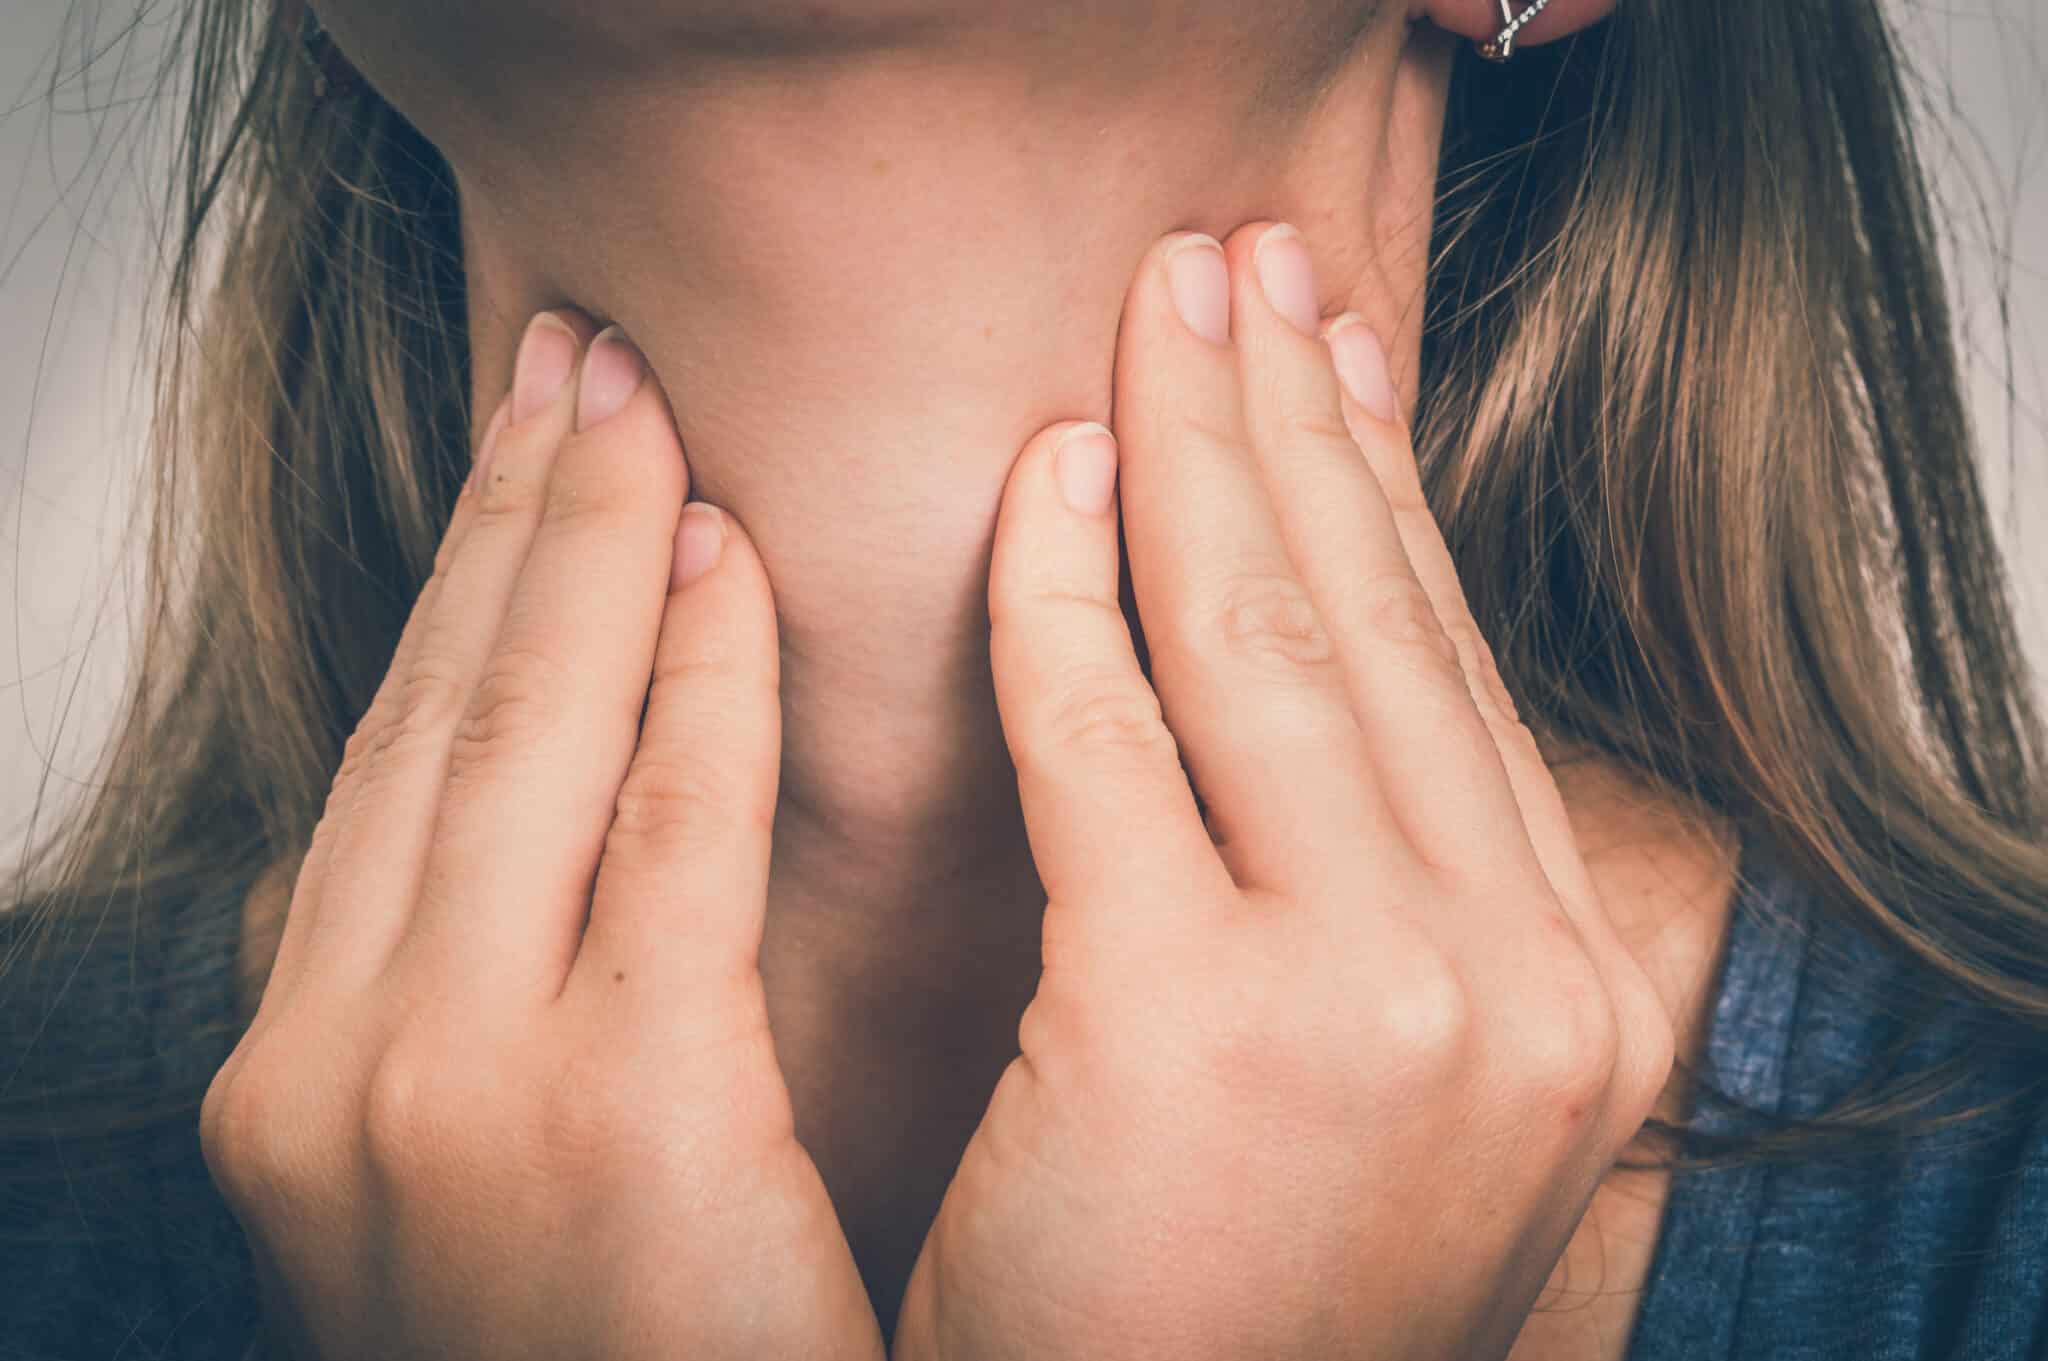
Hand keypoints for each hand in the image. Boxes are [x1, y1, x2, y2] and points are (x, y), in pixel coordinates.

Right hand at [200, 311, 883, 1360]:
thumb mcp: (478, 1167)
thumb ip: (486, 990)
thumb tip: (544, 820)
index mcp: (303, 1071)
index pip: (394, 768)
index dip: (456, 590)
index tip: (521, 458)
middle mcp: (334, 1062)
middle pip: (438, 722)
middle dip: (509, 522)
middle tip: (575, 365)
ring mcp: (449, 1093)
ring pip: (526, 743)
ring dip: (585, 550)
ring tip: (636, 407)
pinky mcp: (615, 1120)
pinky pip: (666, 840)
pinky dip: (694, 684)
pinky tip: (727, 562)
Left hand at [893, 224, 1675, 1359]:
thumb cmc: (1237, 1315)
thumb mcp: (1388, 1100)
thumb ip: (1391, 905)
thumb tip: (1334, 690)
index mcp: (1572, 1001)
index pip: (1457, 682)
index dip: (1390, 498)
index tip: (1336, 360)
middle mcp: (1520, 984)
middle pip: (1384, 624)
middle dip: (1301, 416)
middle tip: (1239, 265)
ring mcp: (1379, 1000)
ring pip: (1269, 639)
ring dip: (1202, 443)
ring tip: (1159, 309)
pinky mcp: (1193, 1016)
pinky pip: (1106, 730)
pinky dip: (1061, 587)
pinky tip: (1043, 477)